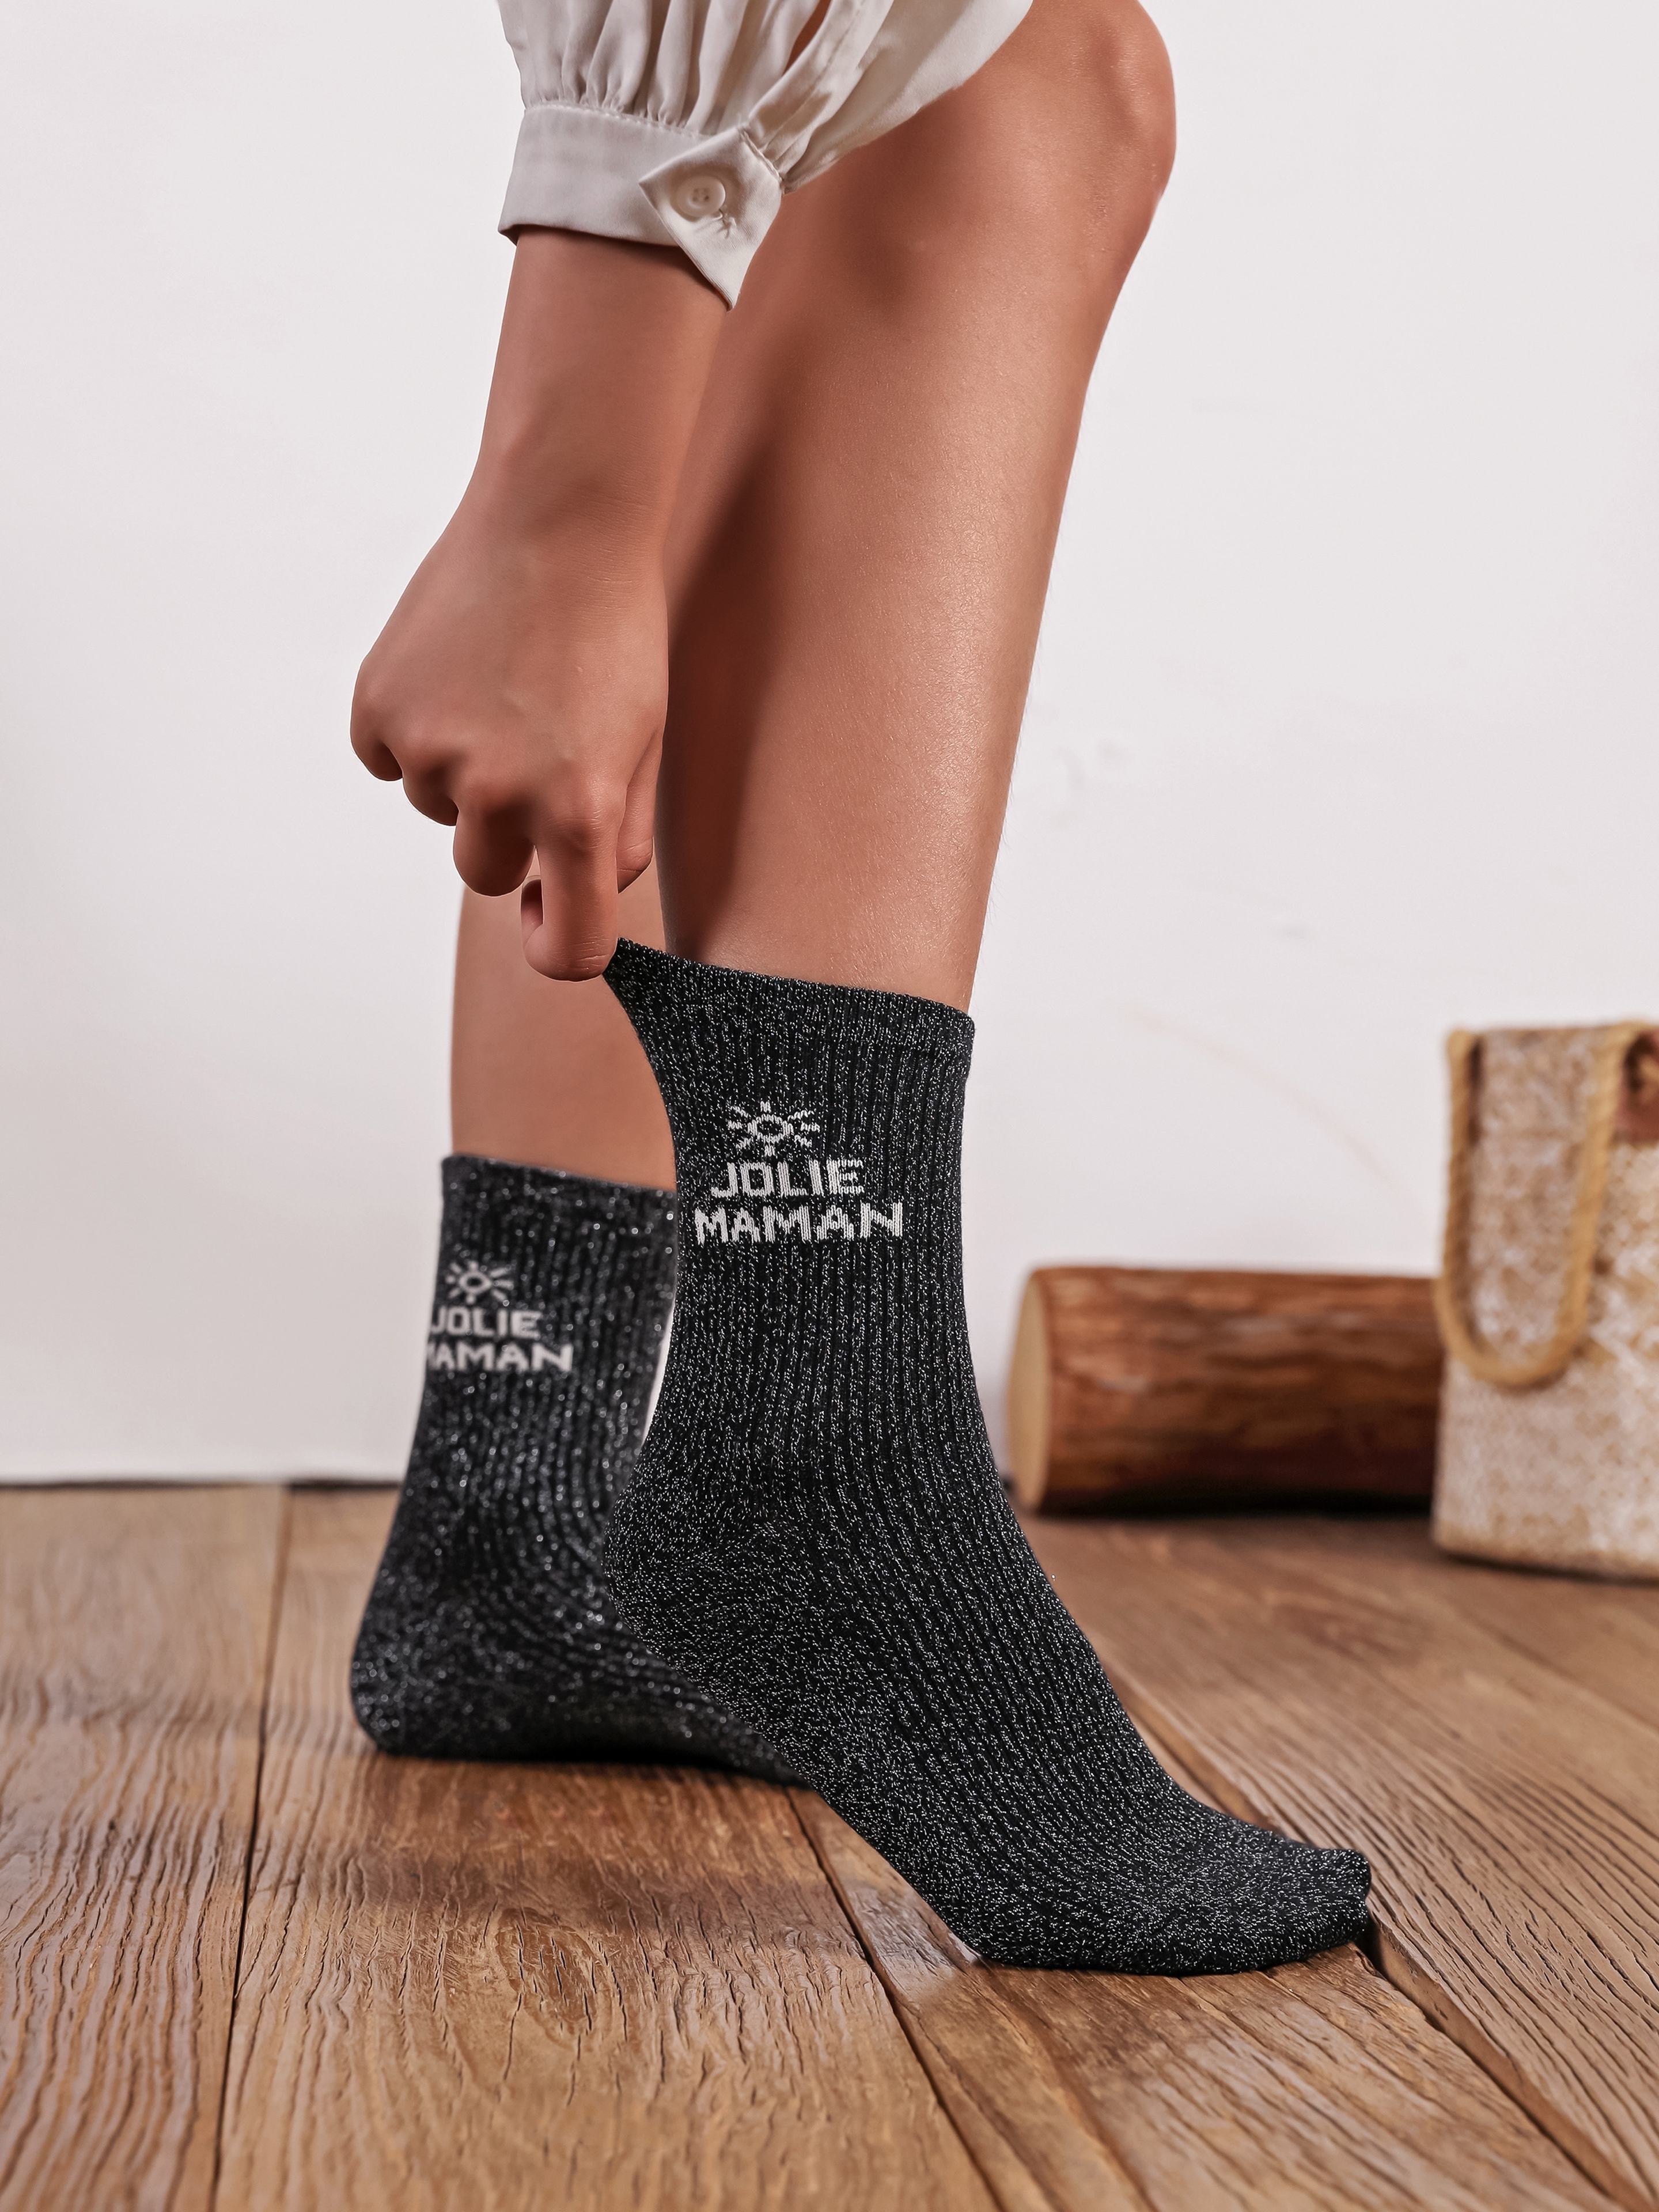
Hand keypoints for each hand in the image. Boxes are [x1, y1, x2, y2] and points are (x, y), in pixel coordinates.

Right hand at [349, 230, 723, 979]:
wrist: (561, 515)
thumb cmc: (615, 632)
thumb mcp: (645, 744)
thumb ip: (616, 839)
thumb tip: (568, 902)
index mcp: (578, 811)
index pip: (565, 951)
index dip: (558, 943)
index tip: (549, 915)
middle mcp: (498, 792)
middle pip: (487, 875)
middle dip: (510, 834)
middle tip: (536, 747)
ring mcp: (429, 749)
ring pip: (438, 810)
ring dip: (464, 770)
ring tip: (503, 688)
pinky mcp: (377, 706)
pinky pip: (388, 758)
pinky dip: (415, 729)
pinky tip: (455, 671)